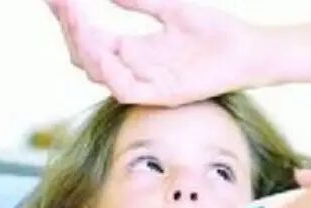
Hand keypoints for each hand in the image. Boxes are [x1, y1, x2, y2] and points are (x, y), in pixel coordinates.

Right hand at [46, 0, 265, 105]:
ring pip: (100, 75)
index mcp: (134, 51)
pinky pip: (126, 91)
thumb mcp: (171, 8)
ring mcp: (148, 84)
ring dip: (84, 48)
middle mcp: (135, 69)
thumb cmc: (213, 31)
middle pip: (86, 58)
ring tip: (79, 19)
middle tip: (66, 4)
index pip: (90, 39)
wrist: (245, 50)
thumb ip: (139, 2)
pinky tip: (103, 47)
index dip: (70, 19)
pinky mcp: (163, 95)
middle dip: (70, 31)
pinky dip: (110, 72)